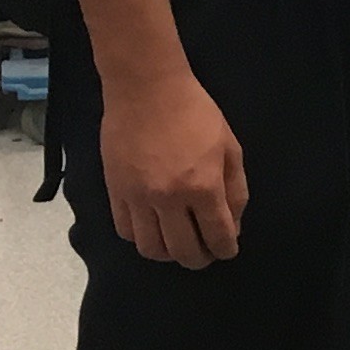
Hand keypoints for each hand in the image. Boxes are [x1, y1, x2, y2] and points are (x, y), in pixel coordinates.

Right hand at [101, 69, 246, 269]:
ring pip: (151, 248)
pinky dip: (141, 239)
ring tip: (177, 244)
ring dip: (168, 254)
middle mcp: (169, 199)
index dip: (226, 250)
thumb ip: (235, 190)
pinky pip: (126, 231)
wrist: (146, 90)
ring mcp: (138, 197)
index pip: (218, 236)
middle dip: (199, 259)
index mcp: (203, 187)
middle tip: (204, 253)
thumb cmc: (195, 113)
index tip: (227, 251)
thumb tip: (233, 225)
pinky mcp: (115, 191)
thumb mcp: (230, 147)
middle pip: (183, 251)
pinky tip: (153, 230)